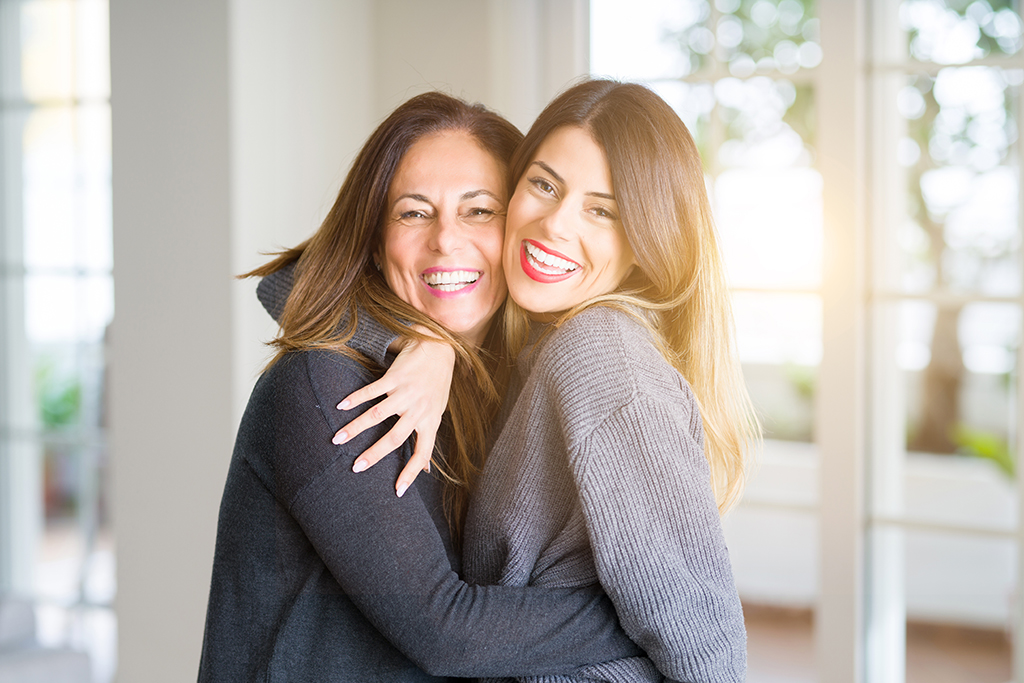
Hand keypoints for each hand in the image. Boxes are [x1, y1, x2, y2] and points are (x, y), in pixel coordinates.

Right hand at [333, 329, 454, 495]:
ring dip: (355, 428)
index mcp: (430, 421)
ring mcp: (406, 393)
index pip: (422, 452)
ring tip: (337, 440)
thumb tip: (426, 470)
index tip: (398, 492)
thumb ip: (428, 439)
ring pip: (377, 416)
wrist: (439, 348)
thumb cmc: (437, 384)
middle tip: (355, 468)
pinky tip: (340, 407)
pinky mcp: (395, 377)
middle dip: (373, 454)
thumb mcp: (437, 412)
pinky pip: (371, 391)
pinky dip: (354, 399)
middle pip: (394, 437)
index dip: (411, 473)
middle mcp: (419, 409)